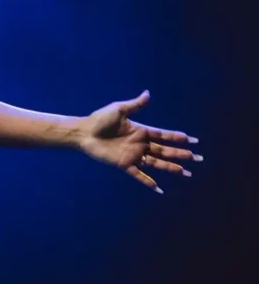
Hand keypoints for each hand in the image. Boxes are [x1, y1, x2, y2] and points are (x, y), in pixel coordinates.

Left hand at [79, 90, 201, 193]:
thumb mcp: (118, 110)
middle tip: (198, 158)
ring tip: (186, 173)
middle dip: (182, 154)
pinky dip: (148, 182)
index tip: (193, 141)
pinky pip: (138, 175)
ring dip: (171, 168)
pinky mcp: (124, 164)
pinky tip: (159, 189)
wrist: (83, 132)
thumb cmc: (99, 119)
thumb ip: (135, 105)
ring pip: (157, 163)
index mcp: (141, 131)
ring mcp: (133, 155)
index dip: (178, 138)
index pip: (164, 135)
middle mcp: (140, 144)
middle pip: (165, 151)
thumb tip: (148, 93)